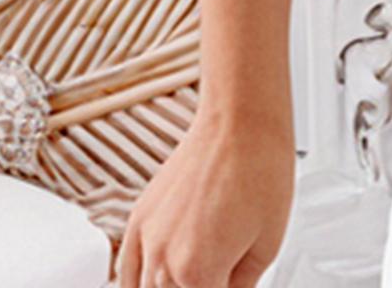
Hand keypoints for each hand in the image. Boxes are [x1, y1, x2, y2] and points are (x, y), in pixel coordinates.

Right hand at [114, 106, 295, 287]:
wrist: (241, 120)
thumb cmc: (261, 170)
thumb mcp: (267, 246)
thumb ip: (242, 285)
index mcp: (199, 274)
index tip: (231, 285)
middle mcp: (164, 260)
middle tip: (219, 277)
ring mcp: (147, 238)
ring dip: (167, 287)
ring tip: (192, 278)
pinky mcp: (139, 216)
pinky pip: (125, 269)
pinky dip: (134, 283)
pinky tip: (147, 284)